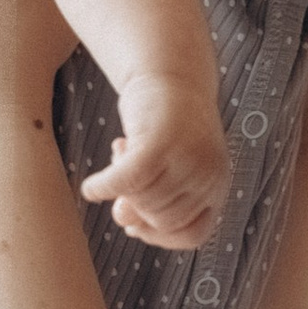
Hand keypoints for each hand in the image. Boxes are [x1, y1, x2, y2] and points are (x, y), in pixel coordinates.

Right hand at [80, 83, 234, 248]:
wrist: (172, 72)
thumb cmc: (169, 125)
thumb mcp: (169, 166)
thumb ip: (152, 198)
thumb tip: (125, 220)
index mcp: (217, 185)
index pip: (192, 235)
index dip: (160, 236)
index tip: (138, 228)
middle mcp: (208, 175)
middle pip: (159, 219)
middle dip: (135, 205)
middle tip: (127, 172)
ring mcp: (187, 159)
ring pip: (141, 201)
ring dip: (120, 186)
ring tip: (122, 154)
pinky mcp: (160, 142)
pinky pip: (125, 181)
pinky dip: (103, 187)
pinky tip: (90, 188)